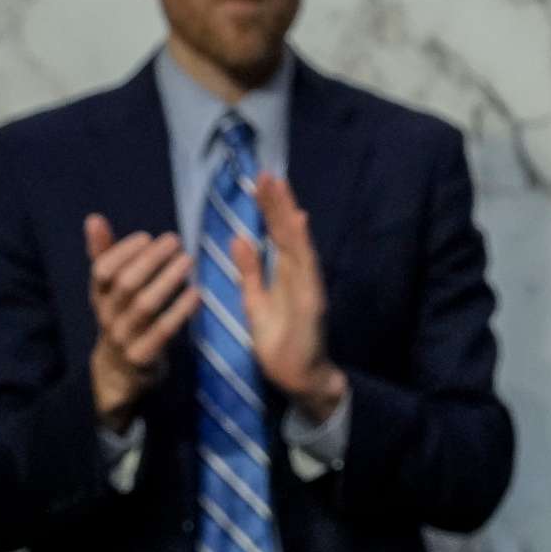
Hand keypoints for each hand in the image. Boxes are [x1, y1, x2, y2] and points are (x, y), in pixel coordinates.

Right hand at [85, 214, 199, 426]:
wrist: (118, 373)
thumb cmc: (120, 318)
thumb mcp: (108, 290)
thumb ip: (104, 255)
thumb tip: (93, 218)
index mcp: (99, 296)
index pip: (102, 270)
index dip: (123, 252)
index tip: (146, 237)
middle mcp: (108, 315)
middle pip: (125, 284)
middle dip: (150, 260)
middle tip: (174, 241)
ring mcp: (124, 337)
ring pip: (144, 306)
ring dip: (167, 280)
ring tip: (188, 259)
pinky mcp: (143, 357)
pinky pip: (162, 332)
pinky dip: (180, 311)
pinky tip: (197, 293)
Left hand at [233, 175, 346, 421]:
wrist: (300, 379)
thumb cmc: (280, 344)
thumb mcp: (256, 303)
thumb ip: (250, 273)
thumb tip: (238, 238)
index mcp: (286, 276)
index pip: (277, 236)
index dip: (269, 209)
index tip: (260, 182)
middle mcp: (301, 276)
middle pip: (288, 233)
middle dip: (278, 204)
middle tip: (267, 173)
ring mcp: (309, 287)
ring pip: (298, 244)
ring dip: (288, 215)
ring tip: (279, 187)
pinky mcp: (312, 302)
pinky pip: (306, 270)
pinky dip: (302, 245)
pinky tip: (297, 223)